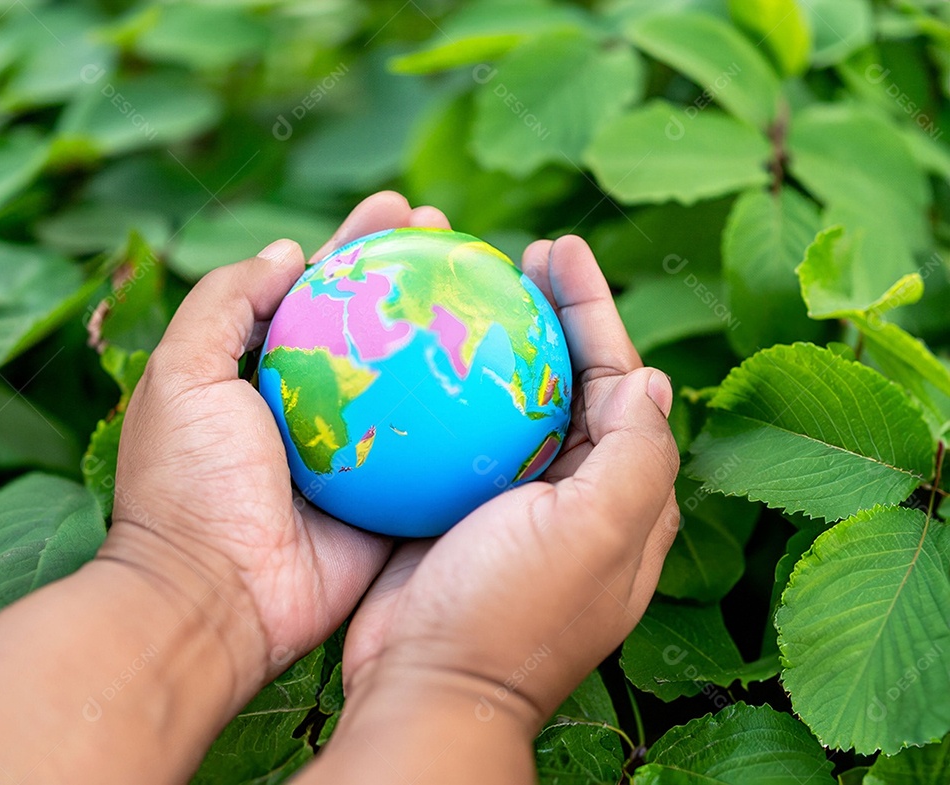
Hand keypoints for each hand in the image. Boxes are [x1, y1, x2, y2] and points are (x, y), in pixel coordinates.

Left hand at [100, 192, 452, 687]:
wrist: (217, 601)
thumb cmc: (190, 483)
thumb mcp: (182, 375)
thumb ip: (224, 302)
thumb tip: (289, 251)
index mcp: (266, 373)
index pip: (321, 291)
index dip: (360, 244)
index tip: (399, 210)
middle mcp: (319, 406)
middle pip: (379, 327)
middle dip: (417, 275)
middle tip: (455, 234)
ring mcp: (362, 453)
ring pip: (418, 382)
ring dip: (453, 334)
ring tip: (496, 284)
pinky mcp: (395, 500)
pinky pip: (444, 452)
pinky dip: (476, 417)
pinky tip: (510, 377)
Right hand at [339, 235, 679, 730]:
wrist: (428, 686)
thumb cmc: (515, 612)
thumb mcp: (596, 533)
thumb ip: (636, 455)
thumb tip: (652, 379)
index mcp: (622, 494)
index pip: (619, 379)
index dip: (596, 309)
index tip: (562, 249)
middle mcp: (575, 493)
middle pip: (569, 380)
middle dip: (554, 313)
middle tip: (523, 254)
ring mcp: (512, 501)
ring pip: (511, 400)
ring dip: (499, 342)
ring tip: (473, 286)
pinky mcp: (456, 510)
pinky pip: (456, 432)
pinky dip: (446, 389)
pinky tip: (417, 354)